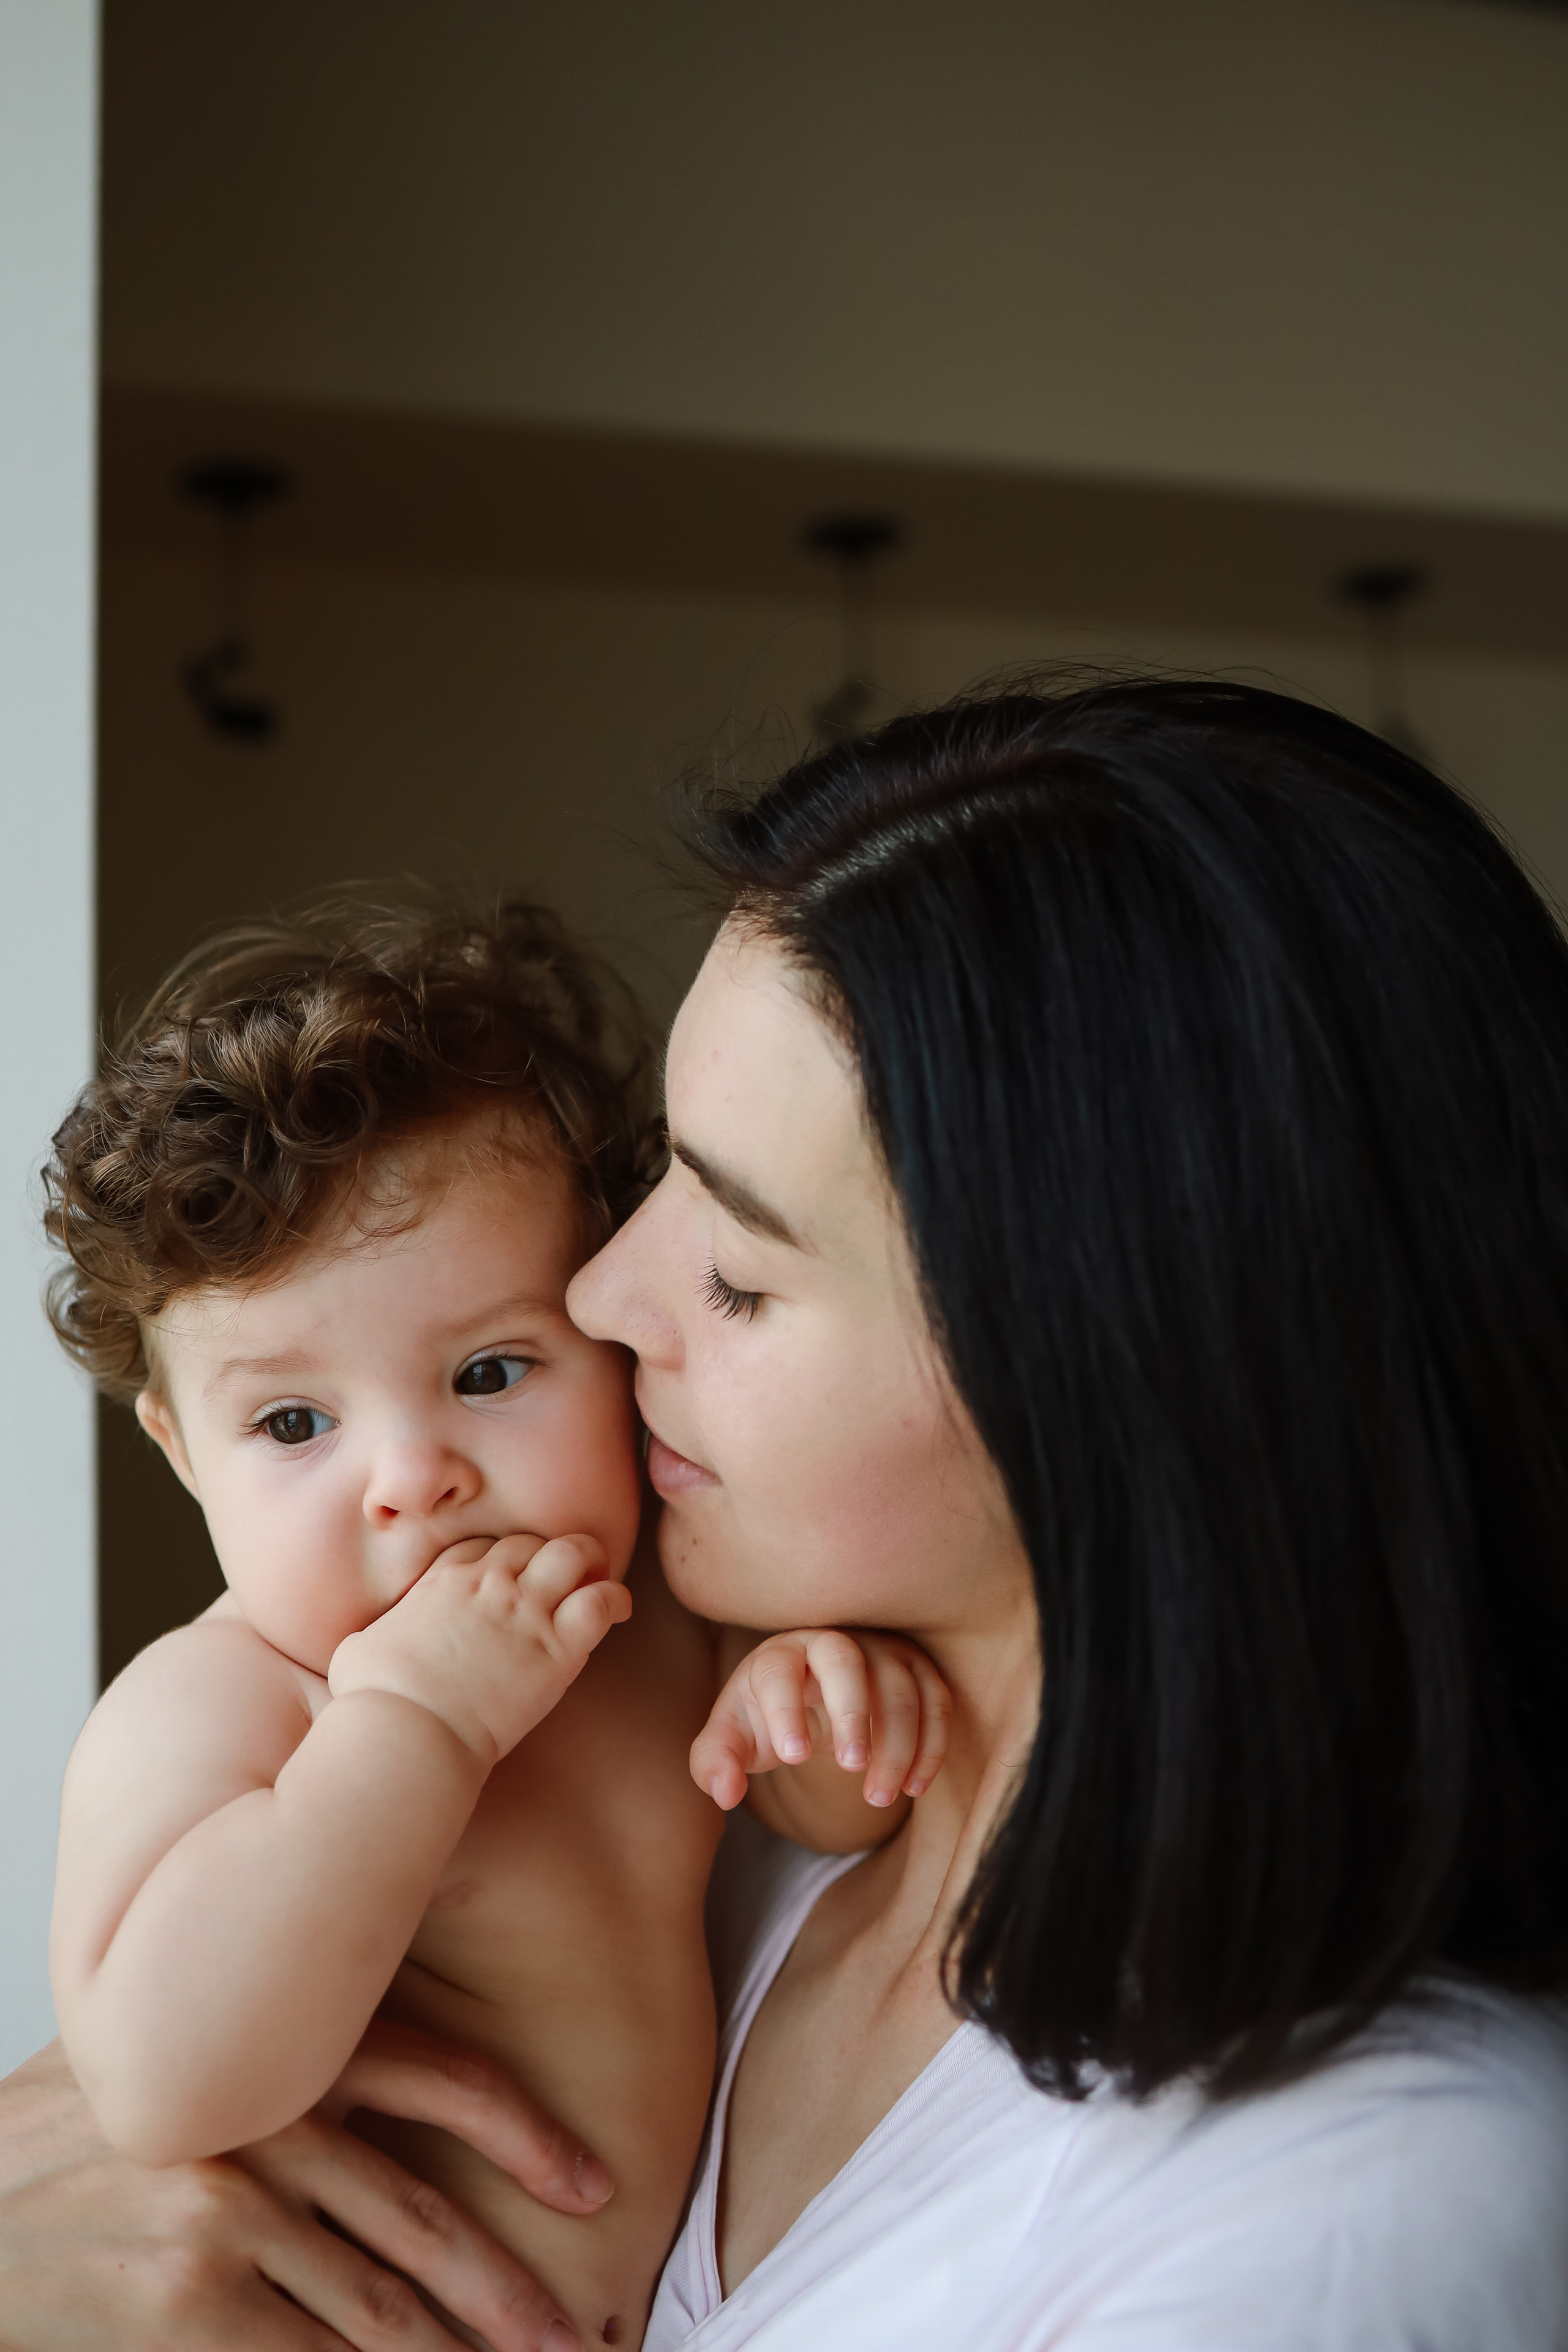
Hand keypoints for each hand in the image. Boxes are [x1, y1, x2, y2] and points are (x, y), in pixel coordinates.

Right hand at [0, 2027, 606, 2350]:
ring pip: (377, 2310)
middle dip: (512, 2290)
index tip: (596, 2184)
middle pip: (424, 2219)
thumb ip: (279, 2058)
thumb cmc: (68, 2137)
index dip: (528, 2133)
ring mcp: (225, 2219)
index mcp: (275, 2047)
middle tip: (574, 2336)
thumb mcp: (181, 2057)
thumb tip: (397, 2097)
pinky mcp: (187, 2304)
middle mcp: (263, 2125)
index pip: (439, 2077)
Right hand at [330, 1534, 631, 1765]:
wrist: (408, 1728)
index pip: (484, 1545)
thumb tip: (359, 1646)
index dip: (499, 1558)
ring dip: (588, 1561)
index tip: (506, 1577)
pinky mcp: (556, 1647)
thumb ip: (372, 1635)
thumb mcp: (358, 1649)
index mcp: (443, 1579)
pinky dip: (614, 1599)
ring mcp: (525, 1610)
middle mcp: (488, 1582)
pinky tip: (617, 1611)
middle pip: (530, 1542)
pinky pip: (601, 1601)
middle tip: (555, 1581)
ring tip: (593, 1580)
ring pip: (574, 1553)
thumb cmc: (375, 1697)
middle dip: (544, 1555)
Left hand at [692, 1628, 951, 1812]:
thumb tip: (725, 1794)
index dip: (784, 1709)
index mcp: (778, 1654)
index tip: (792, 1756)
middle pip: (845, 1658)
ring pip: (898, 1685)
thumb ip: (715, 1763)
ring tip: (878, 1797)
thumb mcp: (733, 1739)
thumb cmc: (766, 1718)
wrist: (810, 1697)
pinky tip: (913, 1787)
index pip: (778, 1669)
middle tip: (850, 1767)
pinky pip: (935, 1700)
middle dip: (851, 1711)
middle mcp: (830, 1641)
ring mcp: (880, 1651)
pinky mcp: (916, 1671)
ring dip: (897, 1743)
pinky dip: (931, 1744)